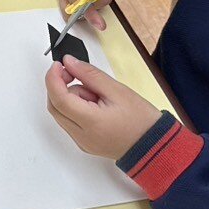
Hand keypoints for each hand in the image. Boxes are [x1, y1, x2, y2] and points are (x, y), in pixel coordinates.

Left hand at [44, 56, 161, 159]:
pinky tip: (95, 106)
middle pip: (55, 107)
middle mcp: (81, 136)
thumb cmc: (142, 120)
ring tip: (98, 96)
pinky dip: (76, 109)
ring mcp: (81, 142)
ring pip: (61, 114)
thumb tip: (69, 63)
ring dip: (71, 99)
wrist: (155, 145)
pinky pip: (70, 122)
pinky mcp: (84, 144)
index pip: (58, 99)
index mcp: (90, 123)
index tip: (58, 65)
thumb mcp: (117, 90)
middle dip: (60, 87)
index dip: (53, 78)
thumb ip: (90, 75)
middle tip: (76, 74)